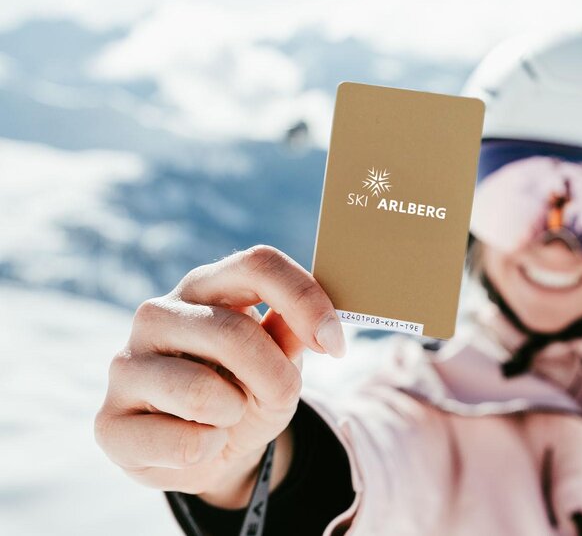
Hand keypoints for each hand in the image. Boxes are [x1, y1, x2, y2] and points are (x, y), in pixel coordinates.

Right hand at [94, 245, 345, 506]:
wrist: (207, 448)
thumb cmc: (247, 388)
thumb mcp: (281, 359)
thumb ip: (296, 333)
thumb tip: (320, 324)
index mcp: (206, 284)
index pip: (258, 263)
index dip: (305, 300)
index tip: (336, 345)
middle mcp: (158, 313)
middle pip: (235, 331)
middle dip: (274, 377)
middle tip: (279, 398)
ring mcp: (127, 364)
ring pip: (204, 392)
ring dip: (236, 415)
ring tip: (227, 417)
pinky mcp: (110, 421)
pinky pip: (184, 443)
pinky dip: (210, 452)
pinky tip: (199, 444)